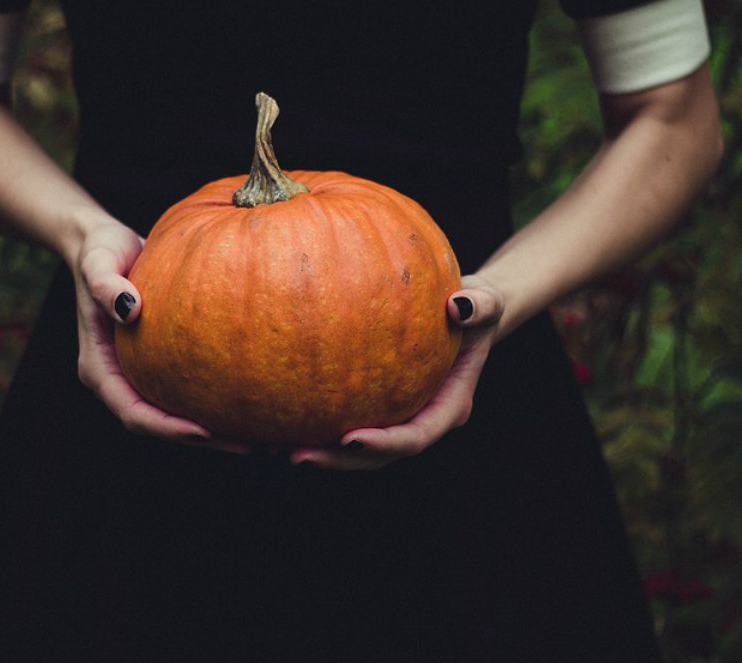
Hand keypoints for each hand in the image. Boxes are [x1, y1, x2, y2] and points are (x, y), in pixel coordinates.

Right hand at [74, 221, 249, 453]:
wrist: (108, 243)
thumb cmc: (100, 251)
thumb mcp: (98, 262)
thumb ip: (105, 284)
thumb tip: (130, 309)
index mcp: (100, 369)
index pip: (133, 413)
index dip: (167, 428)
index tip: (203, 431)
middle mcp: (121, 379)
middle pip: (161, 425)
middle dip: (203, 440)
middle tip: (250, 445)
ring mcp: (142, 373)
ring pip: (178, 414)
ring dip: (217, 429)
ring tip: (263, 434)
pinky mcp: (163, 363)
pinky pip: (191, 389)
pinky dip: (218, 399)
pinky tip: (256, 397)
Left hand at [289, 274, 503, 470]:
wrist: (462, 311)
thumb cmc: (474, 305)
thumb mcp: (487, 300)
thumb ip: (480, 305)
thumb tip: (459, 307)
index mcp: (448, 406)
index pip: (415, 437)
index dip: (384, 445)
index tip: (350, 440)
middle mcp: (419, 419)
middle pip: (378, 456)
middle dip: (338, 461)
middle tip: (296, 457)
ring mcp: (395, 416)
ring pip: (355, 449)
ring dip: (318, 452)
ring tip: (274, 448)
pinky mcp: (373, 405)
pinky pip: (341, 419)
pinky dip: (311, 425)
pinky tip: (274, 421)